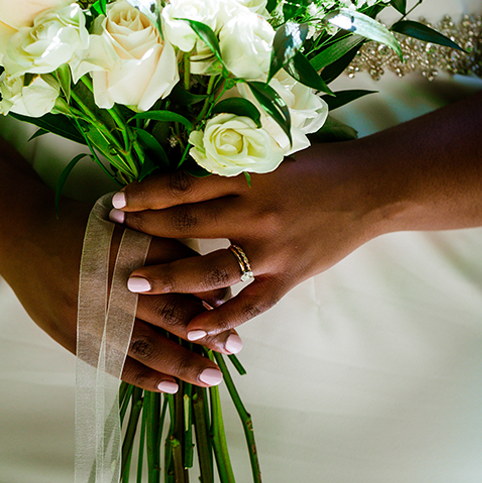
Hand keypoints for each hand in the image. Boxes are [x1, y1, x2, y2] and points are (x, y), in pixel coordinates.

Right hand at [0, 195, 241, 392]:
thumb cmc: (82, 225)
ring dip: (181, 363)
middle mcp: (112, 280)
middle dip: (206, 332)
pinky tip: (169, 386)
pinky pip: (112, 361)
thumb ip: (161, 244)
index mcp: (127, 246)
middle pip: (168, 311)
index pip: (179, 274)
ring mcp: (90, 310)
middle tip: (235, 346)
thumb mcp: (124, 221)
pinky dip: (142, 377)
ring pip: (144, 344)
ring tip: (211, 377)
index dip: (207, 292)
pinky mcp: (72, 332)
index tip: (231, 307)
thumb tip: (204, 279)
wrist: (22, 232)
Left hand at [110, 91, 481, 337]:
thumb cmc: (320, 165)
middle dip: (144, 231)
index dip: (145, 195)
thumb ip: (232, 167)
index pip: (182, 186)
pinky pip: (250, 303)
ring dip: (169, 277)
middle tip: (113, 237)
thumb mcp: (272, 155)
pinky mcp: (289, 276)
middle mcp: (254, 212)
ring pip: (209, 269)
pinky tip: (194, 327)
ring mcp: (272, 249)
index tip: (118, 201)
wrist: (370, 188)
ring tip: (134, 283)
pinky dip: (221, 317)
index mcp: (247, 177)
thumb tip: (185, 174)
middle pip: (185, 225)